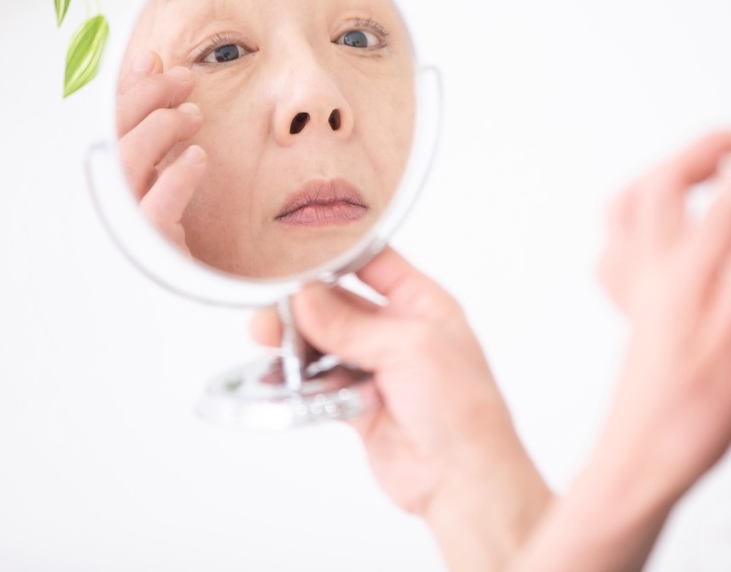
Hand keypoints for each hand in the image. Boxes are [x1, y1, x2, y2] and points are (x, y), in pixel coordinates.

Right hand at [117, 50, 205, 251]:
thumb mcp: (156, 172)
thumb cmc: (162, 233)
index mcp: (104, 183)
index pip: (105, 125)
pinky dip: (178, 176)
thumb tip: (153, 67)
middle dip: (146, 98)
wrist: (175, 306)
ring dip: (161, 128)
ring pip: (127, 164)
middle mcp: (105, 202)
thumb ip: (150, 124)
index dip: (129, 89)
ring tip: (192, 118)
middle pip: (111, 137)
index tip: (157, 62)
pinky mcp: (151, 248)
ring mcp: (123, 226)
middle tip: (182, 81)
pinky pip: (157, 208)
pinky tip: (198, 158)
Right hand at [250, 247, 552, 570]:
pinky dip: (298, 381)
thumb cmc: (463, 409)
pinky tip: (278, 374)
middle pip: (341, 305)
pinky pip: (320, 384)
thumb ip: (351, 324)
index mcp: (424, 304)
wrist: (463, 479)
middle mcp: (400, 332)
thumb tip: (304, 298)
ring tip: (267, 339)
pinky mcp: (359, 405)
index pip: (375, 263)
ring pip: (325, 345)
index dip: (339, 255)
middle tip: (273, 308)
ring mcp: (379, 369)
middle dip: (305, 304)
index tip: (297, 251)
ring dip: (297, 343)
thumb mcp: (409, 348)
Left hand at [597, 107, 730, 482]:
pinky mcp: (633, 312)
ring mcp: (637, 291)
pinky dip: (641, 218)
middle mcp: (653, 275)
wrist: (637, 464)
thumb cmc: (687, 422)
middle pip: (664, 183)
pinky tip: (661, 231)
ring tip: (705, 168)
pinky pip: (620, 246)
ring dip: (668, 173)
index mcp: (686, 280)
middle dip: (707, 146)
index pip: (724, 199)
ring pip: (632, 206)